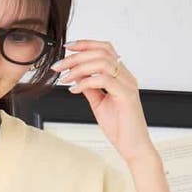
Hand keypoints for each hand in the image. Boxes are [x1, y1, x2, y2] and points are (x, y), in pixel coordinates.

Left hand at [51, 40, 153, 162]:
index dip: (86, 44)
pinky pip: (104, 80)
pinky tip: (75, 89)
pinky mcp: (126, 95)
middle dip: (76, 56)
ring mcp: (128, 85)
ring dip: (79, 68)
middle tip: (59, 66)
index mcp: (121, 76)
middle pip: (102, 52)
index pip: (105, 49)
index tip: (67, 48)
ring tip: (65, 78)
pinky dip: (86, 82)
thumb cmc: (119, 127)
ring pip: (103, 62)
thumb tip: (76, 75)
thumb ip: (89, 88)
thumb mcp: (98, 103)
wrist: (132, 147)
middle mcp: (126, 77)